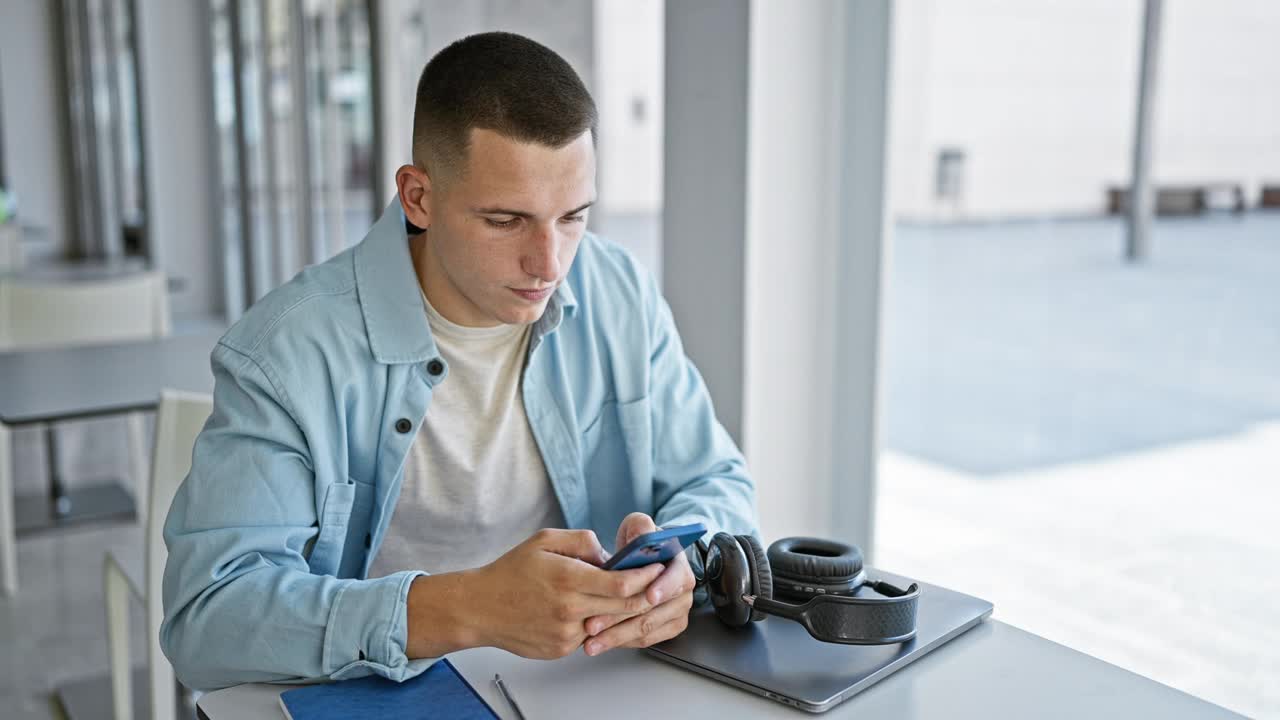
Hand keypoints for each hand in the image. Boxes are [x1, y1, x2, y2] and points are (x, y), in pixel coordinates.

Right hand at [406, 529, 663, 659]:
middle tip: (656, 583)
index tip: (658, 568)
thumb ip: (582, 541)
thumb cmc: (511, 572)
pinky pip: (589, 636)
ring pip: (608, 623)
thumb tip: (611, 555)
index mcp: (568, 578)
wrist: (479, 608)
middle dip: (645, 594)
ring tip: (621, 595)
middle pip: (624, 607)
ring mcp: (566, 633)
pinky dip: (595, 623)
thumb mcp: (545, 540)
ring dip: (619, 611)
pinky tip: (587, 610)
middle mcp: (569, 609)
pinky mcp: (561, 649)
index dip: (647, 576)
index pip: (623, 583)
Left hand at [581, 512, 695, 655]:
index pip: (676, 578)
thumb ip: (641, 527)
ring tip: (591, 642)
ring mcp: (677, 612)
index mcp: (680, 566)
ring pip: (647, 629)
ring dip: (617, 637)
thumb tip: (641, 537)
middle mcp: (683, 592)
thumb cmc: (641, 545)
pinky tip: (601, 644)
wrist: (645, 561)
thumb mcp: (639, 527)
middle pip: (654, 611)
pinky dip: (622, 643)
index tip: (648, 596)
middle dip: (621, 620)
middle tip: (594, 625)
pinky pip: (645, 641)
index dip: (663, 587)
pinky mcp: (667, 628)